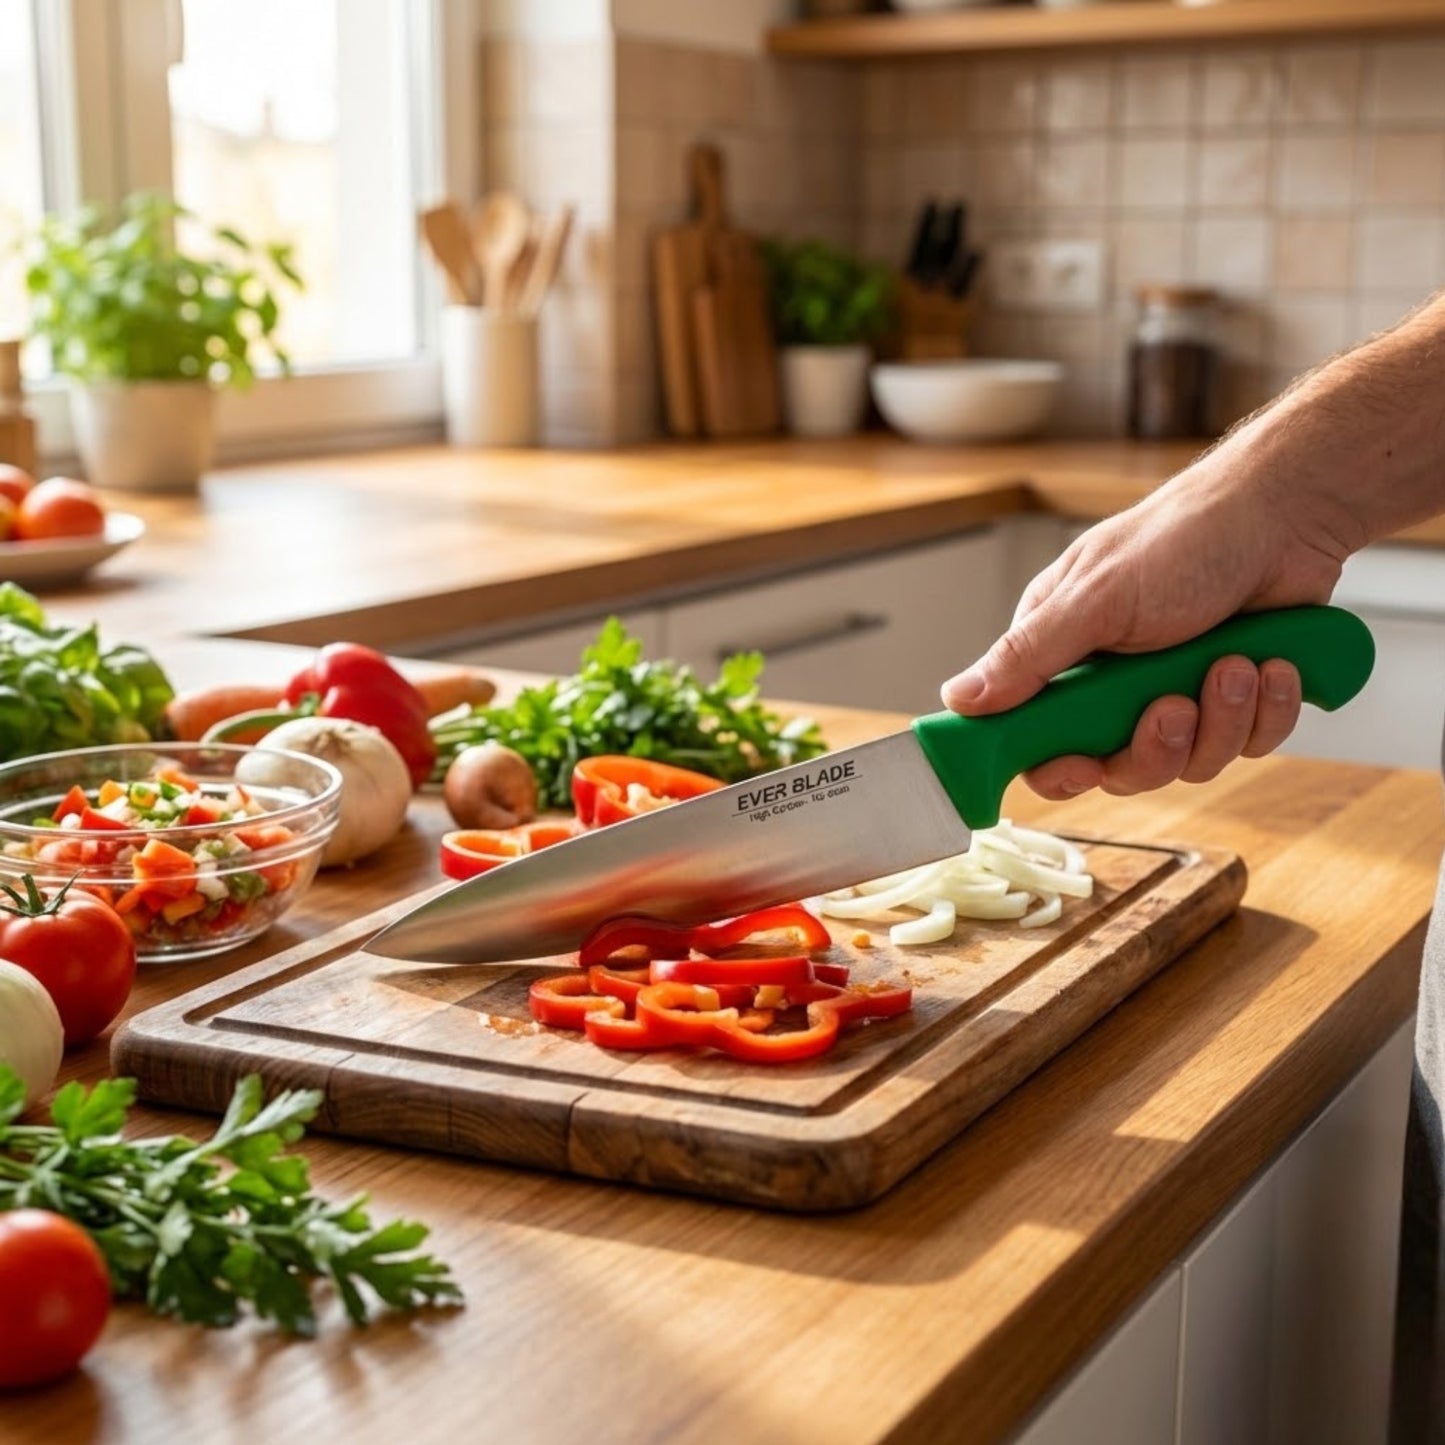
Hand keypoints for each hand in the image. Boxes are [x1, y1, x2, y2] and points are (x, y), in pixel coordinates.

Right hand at [941, 457, 1352, 799]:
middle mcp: (1117, 685)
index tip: (1084, 766)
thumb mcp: (1093, 600)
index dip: (1061, 768)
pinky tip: (1272, 663)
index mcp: (1066, 657)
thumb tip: (958, 699)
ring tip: (1235, 663)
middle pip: (1121, 770)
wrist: (1286, 515)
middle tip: (1174, 706)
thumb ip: (1027, 657)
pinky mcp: (1237, 703)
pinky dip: (1266, 710)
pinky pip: (1248, 746)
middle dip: (1157, 745)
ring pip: (1190, 764)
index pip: (1039, 742)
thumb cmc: (1184, 538)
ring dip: (1222, 718)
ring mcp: (1179, 695)